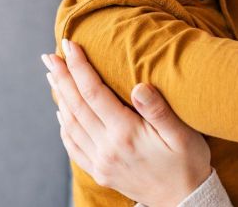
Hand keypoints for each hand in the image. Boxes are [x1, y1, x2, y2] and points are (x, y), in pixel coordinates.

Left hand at [42, 40, 211, 206]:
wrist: (185, 201)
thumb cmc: (188, 163)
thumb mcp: (183, 134)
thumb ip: (159, 110)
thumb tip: (139, 86)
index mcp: (126, 133)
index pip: (94, 93)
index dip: (80, 67)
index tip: (70, 45)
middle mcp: (107, 148)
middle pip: (76, 106)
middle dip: (62, 77)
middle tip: (50, 56)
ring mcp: (101, 161)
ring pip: (71, 124)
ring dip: (60, 97)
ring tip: (52, 76)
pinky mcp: (100, 171)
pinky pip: (73, 146)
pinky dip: (64, 126)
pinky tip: (61, 111)